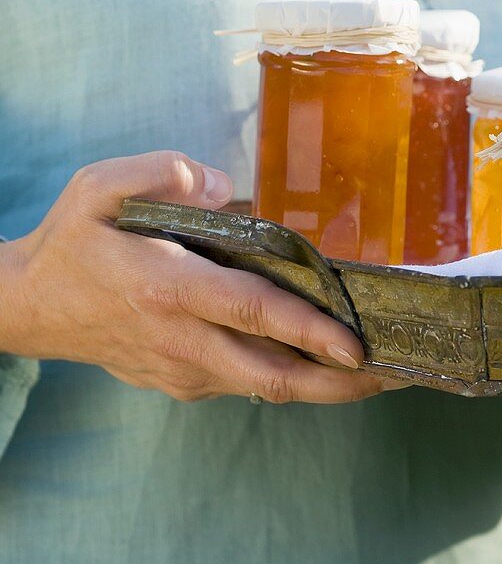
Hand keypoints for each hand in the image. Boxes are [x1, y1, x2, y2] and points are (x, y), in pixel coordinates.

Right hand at [0, 151, 396, 403]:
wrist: (30, 306)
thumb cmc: (72, 242)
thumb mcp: (101, 187)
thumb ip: (166, 174)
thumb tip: (227, 190)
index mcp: (169, 290)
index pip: (255, 314)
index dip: (312, 331)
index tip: (360, 343)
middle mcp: (183, 341)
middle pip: (277, 377)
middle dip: (345, 382)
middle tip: (402, 372)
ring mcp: (184, 371)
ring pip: (268, 390)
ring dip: (328, 387)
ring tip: (384, 371)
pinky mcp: (183, 384)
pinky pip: (248, 385)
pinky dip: (294, 378)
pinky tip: (327, 363)